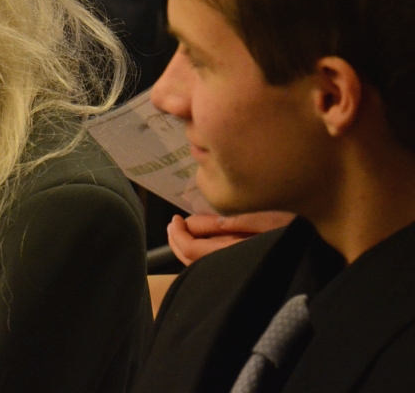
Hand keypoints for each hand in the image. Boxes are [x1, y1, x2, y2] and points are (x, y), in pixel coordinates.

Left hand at [167, 211, 294, 265]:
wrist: (321, 266)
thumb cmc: (299, 238)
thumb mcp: (271, 221)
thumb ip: (238, 222)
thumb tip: (205, 223)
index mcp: (235, 254)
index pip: (192, 249)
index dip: (179, 235)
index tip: (176, 219)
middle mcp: (231, 269)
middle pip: (190, 261)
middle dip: (177, 242)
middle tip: (174, 225)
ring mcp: (236, 275)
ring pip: (199, 268)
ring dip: (186, 249)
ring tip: (182, 232)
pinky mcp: (242, 277)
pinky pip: (211, 270)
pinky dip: (199, 257)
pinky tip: (201, 244)